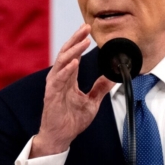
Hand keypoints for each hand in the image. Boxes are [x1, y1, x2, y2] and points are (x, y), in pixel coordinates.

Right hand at [31, 24, 114, 156]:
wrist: (60, 137)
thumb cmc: (71, 120)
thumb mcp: (92, 102)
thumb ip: (100, 88)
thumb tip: (112, 77)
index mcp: (68, 78)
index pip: (73, 55)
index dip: (79, 42)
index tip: (88, 30)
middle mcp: (60, 78)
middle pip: (67, 53)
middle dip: (76, 39)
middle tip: (86, 27)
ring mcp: (55, 85)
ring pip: (62, 62)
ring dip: (73, 51)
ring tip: (83, 41)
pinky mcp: (52, 95)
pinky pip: (59, 80)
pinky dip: (66, 70)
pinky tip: (74, 62)